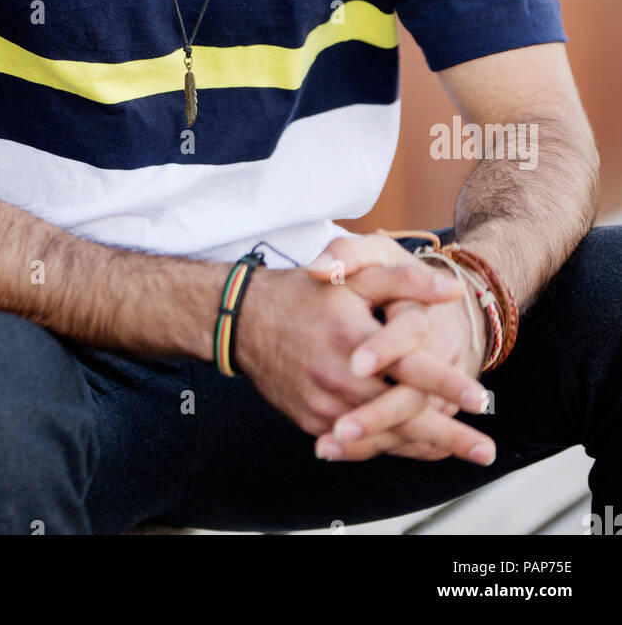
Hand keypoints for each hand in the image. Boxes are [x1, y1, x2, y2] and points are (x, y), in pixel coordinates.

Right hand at [234, 235, 489, 455]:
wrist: (244, 320)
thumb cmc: (305, 294)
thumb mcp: (353, 275)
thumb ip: (403, 280)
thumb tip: (451, 289)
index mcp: (352, 340)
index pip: (408, 367)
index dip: (446, 384)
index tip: (481, 399)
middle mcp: (338, 379)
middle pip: (401, 416)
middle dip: (448, 436)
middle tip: (485, 451)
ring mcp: (323, 406)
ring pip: (381, 437)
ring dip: (423, 447)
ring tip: (459, 453)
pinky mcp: (312, 422)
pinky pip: (357, 443)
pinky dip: (388, 447)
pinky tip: (416, 448)